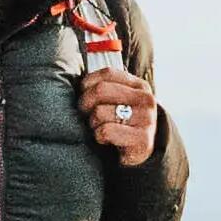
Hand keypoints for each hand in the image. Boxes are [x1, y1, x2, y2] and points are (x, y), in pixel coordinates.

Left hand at [69, 33, 154, 164]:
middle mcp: (146, 99)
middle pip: (100, 90)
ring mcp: (146, 119)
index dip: (88, 83)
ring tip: (99, 128)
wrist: (140, 154)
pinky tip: (106, 140)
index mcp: (139, 85)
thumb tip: (74, 66)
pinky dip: (99, 137)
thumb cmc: (121, 123)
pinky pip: (106, 131)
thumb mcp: (119, 100)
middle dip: (85, 104)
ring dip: (93, 124)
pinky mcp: (142, 139)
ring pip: (100, 113)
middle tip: (85, 114)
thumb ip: (105, 85)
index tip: (84, 94)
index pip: (107, 73)